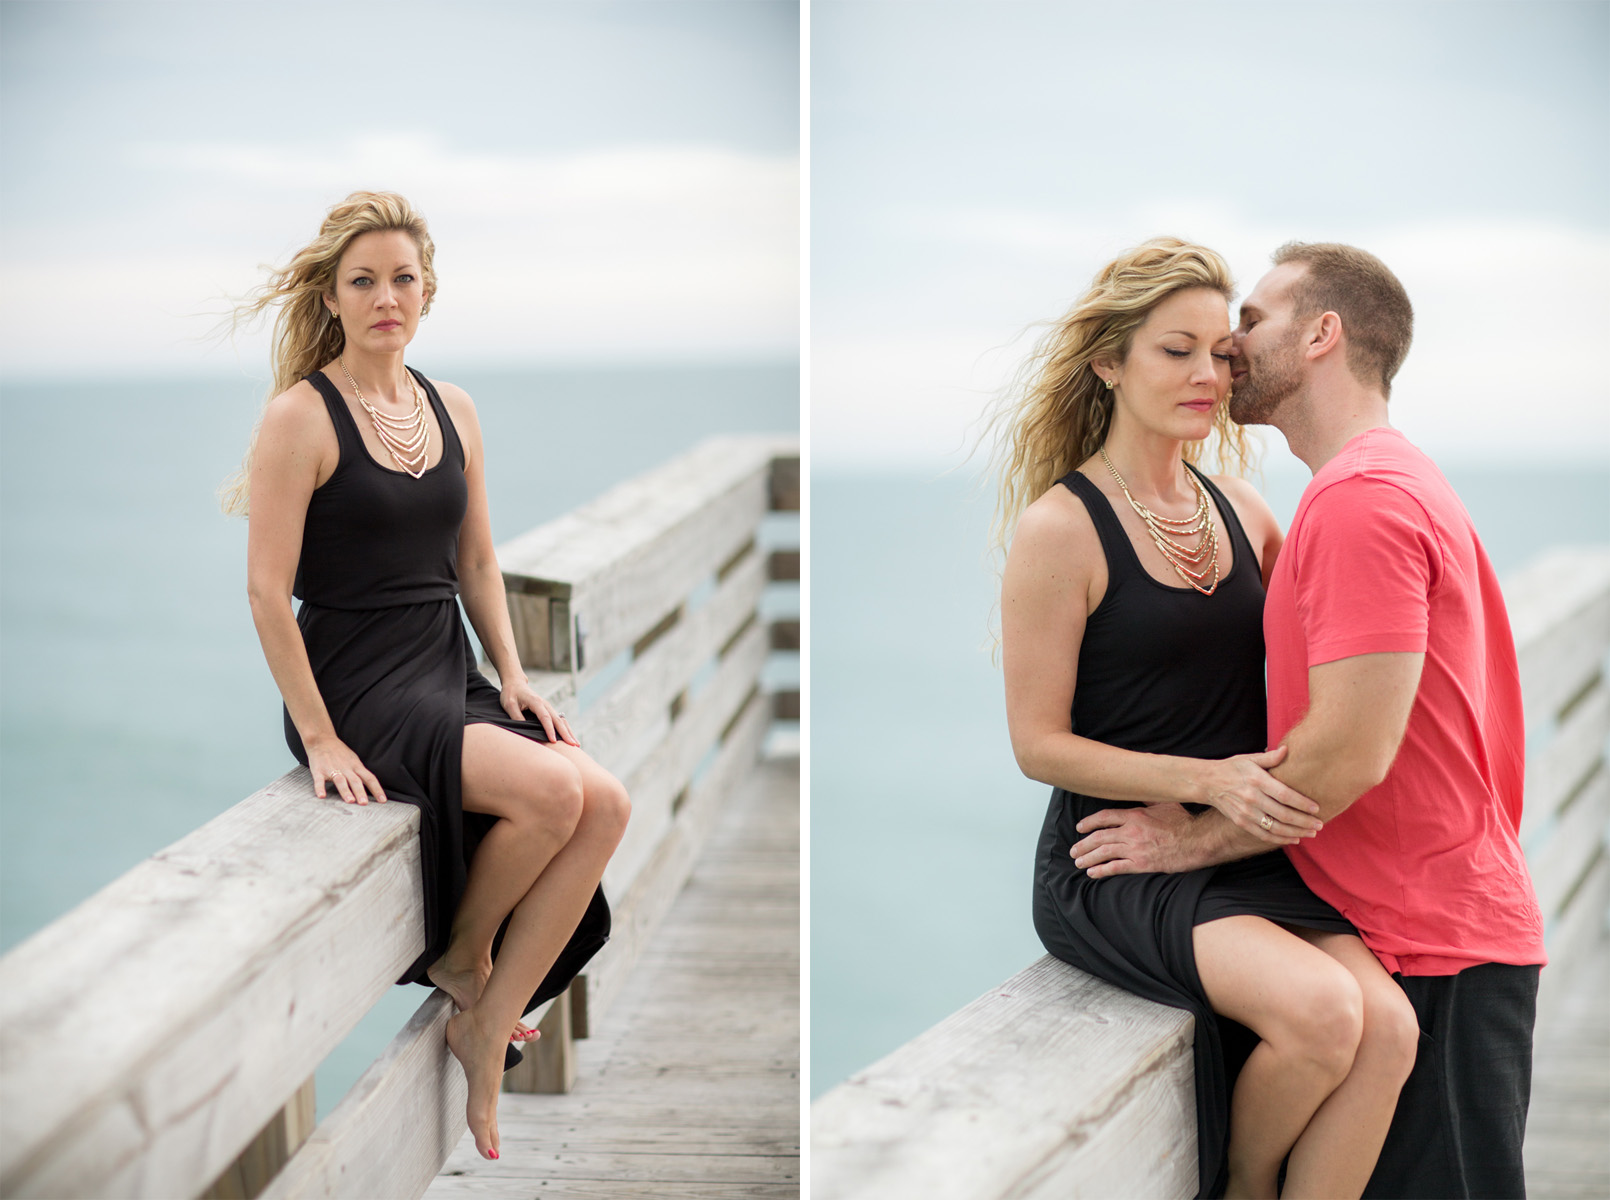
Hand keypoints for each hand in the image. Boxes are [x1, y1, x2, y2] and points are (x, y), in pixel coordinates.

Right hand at [306, 736, 386, 804]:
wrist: (322, 740)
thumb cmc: (339, 752)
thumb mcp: (354, 760)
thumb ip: (361, 773)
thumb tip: (372, 786)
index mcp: (356, 766)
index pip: (369, 778)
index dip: (377, 789)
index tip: (383, 801)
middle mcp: (346, 768)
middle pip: (355, 781)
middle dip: (360, 792)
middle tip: (364, 803)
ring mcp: (332, 769)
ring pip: (340, 781)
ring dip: (345, 791)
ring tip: (350, 801)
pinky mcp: (319, 771)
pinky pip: (319, 780)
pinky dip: (320, 788)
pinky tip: (322, 796)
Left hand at [500, 677, 579, 746]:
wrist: (515, 683)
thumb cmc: (511, 694)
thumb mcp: (509, 704)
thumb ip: (516, 716)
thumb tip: (524, 728)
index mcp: (536, 702)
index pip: (545, 718)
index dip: (550, 730)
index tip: (553, 741)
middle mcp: (545, 704)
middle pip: (558, 720)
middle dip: (566, 733)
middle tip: (573, 745)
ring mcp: (548, 707)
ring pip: (561, 721)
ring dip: (569, 732)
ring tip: (576, 744)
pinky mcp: (548, 710)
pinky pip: (559, 720)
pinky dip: (566, 729)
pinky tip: (570, 737)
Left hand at [1071, 803, 1201, 877]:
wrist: (1198, 840)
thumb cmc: (1184, 822)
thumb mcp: (1165, 803)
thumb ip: (1148, 799)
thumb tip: (1139, 789)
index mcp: (1135, 815)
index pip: (1104, 817)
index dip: (1089, 823)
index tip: (1080, 827)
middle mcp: (1131, 831)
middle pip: (1099, 837)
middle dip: (1083, 844)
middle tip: (1074, 850)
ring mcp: (1135, 848)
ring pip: (1104, 852)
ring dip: (1088, 858)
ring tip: (1079, 862)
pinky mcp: (1142, 864)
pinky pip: (1116, 867)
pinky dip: (1102, 870)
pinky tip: (1093, 873)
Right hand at [1198, 745, 1320, 843]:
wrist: (1208, 782)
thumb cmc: (1232, 768)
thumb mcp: (1249, 758)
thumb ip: (1270, 758)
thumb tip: (1288, 750)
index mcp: (1257, 780)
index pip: (1284, 795)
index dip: (1302, 803)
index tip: (1317, 808)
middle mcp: (1251, 798)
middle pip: (1283, 814)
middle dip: (1304, 821)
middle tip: (1320, 824)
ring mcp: (1245, 812)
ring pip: (1275, 827)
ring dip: (1296, 832)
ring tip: (1311, 833)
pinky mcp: (1241, 822)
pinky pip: (1263, 834)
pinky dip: (1280, 839)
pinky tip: (1294, 838)